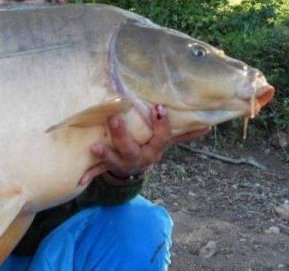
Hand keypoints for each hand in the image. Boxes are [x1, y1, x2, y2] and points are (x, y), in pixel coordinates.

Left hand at [79, 105, 210, 185]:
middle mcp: (139, 158)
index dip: (160, 125)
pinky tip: (79, 180)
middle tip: (114, 120)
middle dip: (123, 136)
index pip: (161, 138)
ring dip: (106, 155)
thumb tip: (208, 125)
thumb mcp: (166, 142)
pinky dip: (89, 175)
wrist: (134, 169)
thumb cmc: (149, 148)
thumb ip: (184, 134)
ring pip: (115, 161)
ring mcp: (123, 164)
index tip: (157, 108)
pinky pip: (98, 172)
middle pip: (132, 149)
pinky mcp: (109, 168)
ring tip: (96, 147)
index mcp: (154, 150)